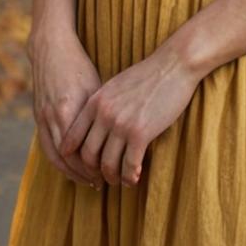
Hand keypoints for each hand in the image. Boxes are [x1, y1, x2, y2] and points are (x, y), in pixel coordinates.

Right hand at [27, 28, 103, 186]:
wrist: (50, 49)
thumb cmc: (78, 65)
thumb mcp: (94, 87)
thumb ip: (99, 114)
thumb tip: (117, 136)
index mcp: (68, 110)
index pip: (81, 150)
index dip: (95, 165)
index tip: (111, 172)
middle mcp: (52, 118)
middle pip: (68, 158)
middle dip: (84, 173)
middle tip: (102, 182)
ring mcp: (42, 118)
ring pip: (54, 156)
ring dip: (70, 172)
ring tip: (87, 180)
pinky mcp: (37, 117)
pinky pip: (47, 147)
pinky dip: (58, 161)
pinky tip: (70, 166)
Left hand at [58, 42, 201, 187]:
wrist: (174, 65)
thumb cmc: (147, 75)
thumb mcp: (115, 86)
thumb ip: (101, 105)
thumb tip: (95, 128)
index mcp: (95, 102)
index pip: (71, 139)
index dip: (75, 158)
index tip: (85, 167)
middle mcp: (104, 114)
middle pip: (88, 156)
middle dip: (94, 172)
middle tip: (103, 177)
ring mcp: (121, 124)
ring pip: (108, 165)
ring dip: (113, 177)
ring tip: (120, 180)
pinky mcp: (140, 133)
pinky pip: (129, 165)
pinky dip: (130, 176)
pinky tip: (134, 178)